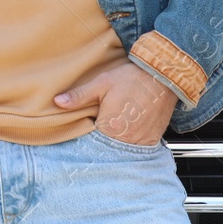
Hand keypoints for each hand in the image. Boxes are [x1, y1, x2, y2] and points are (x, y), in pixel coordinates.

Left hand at [55, 60, 175, 145]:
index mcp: (110, 127)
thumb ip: (79, 96)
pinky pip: (138, 146)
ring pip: (123, 146)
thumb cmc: (132, 78)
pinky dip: (133, 138)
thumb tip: (58, 102)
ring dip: (119, 138)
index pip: (92, 138)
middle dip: (103, 135)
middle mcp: (126, 138)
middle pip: (108, 144)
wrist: (163, 77)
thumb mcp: (102, 83)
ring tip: (120, 120)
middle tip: (107, 117)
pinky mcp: (153, 139)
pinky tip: (131, 124)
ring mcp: (141, 141)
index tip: (91, 121)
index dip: (89, 130)